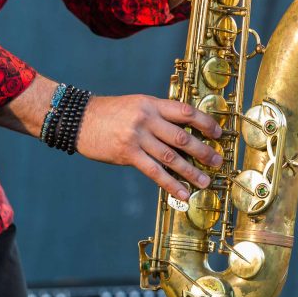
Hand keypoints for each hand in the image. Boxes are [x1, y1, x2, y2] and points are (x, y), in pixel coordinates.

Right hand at [77, 94, 222, 200]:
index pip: (185, 111)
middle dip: (203, 150)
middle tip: (217, 161)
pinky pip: (154, 172)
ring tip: (205, 181)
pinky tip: (182, 192)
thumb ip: (157, 115)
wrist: (79, 119)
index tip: (218, 133)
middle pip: (182, 136)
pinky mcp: (127, 153)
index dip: (205, 122)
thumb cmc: (109, 113)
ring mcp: (137, 136)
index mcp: (151, 104)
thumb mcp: (136, 105)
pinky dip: (171, 184)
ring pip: (171, 157)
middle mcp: (146, 119)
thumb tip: (182, 132)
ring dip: (191, 171)